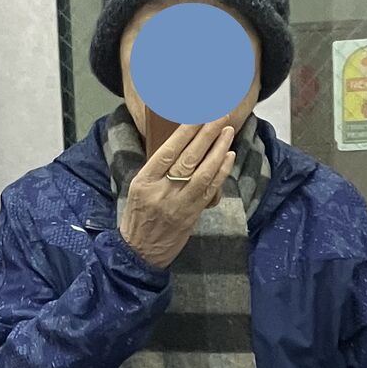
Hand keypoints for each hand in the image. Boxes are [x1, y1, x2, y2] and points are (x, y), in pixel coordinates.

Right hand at [120, 119, 235, 268]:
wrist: (138, 252)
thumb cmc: (138, 216)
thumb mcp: (139, 188)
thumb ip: (158, 170)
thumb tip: (181, 144)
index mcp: (145, 181)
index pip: (168, 151)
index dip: (185, 132)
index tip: (198, 115)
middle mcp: (161, 191)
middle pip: (188, 159)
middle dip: (206, 135)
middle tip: (220, 117)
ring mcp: (178, 204)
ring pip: (202, 174)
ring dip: (218, 151)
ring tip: (228, 133)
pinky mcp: (191, 215)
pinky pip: (210, 190)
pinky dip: (221, 172)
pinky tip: (228, 157)